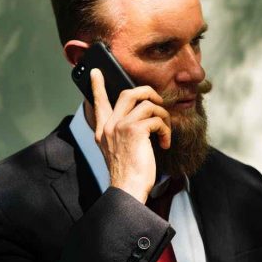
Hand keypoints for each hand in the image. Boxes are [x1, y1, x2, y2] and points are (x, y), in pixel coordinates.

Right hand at [90, 68, 170, 203]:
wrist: (128, 189)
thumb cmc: (128, 174)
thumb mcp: (119, 151)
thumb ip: (122, 134)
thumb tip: (142, 119)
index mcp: (103, 131)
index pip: (98, 103)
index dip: (97, 87)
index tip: (95, 73)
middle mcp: (109, 126)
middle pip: (129, 93)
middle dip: (149, 93)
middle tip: (158, 102)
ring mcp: (120, 126)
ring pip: (148, 104)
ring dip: (163, 117)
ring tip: (165, 133)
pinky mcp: (134, 130)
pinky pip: (157, 119)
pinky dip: (166, 130)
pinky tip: (165, 143)